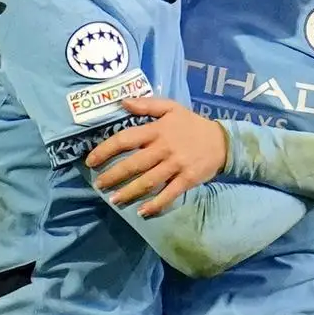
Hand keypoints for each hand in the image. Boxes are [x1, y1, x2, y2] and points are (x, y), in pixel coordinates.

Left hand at [86, 98, 227, 216]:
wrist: (222, 141)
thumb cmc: (192, 124)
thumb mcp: (171, 108)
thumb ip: (146, 105)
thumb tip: (122, 103)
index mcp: (157, 130)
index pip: (125, 139)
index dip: (106, 150)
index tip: (91, 161)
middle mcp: (164, 148)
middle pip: (133, 164)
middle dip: (113, 175)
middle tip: (98, 185)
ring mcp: (176, 165)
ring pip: (148, 181)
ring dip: (130, 192)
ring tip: (114, 200)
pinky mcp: (187, 179)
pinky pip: (169, 194)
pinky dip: (156, 204)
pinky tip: (142, 212)